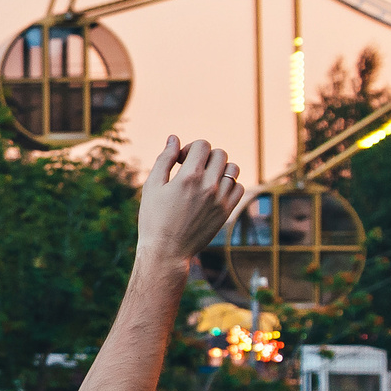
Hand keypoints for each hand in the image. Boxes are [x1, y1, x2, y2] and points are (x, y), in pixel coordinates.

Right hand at [136, 135, 245, 267]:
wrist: (166, 251)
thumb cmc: (154, 219)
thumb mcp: (152, 186)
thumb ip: (164, 159)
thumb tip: (174, 139)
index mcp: (189, 176)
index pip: (202, 145)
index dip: (190, 148)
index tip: (180, 160)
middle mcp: (209, 186)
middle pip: (219, 154)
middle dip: (205, 156)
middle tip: (191, 169)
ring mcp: (220, 199)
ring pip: (232, 169)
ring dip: (220, 168)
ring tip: (205, 178)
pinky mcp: (226, 212)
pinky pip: (238, 187)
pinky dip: (229, 184)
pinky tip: (214, 191)